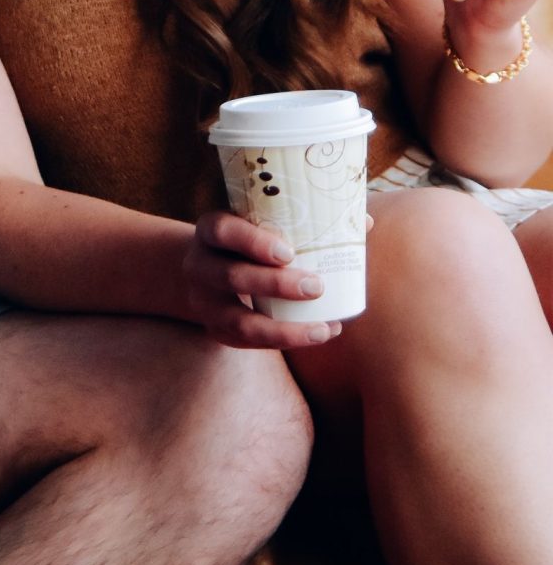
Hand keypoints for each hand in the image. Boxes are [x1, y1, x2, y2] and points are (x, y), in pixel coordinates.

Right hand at [181, 212, 344, 349]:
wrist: (203, 270)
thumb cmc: (246, 242)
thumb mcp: (258, 223)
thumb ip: (304, 221)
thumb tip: (365, 222)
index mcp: (210, 230)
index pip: (222, 231)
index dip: (253, 242)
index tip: (289, 252)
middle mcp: (198, 265)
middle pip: (231, 277)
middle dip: (275, 285)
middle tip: (317, 286)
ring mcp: (204, 302)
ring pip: (237, 320)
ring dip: (283, 329)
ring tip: (323, 329)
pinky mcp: (215, 329)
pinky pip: (246, 343)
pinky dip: (283, 341)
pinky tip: (317, 335)